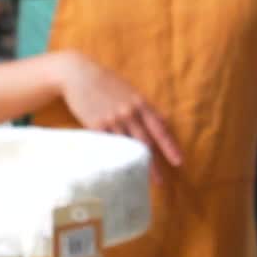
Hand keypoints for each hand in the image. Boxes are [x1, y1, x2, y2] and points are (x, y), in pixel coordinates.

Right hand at [57, 50, 181, 173]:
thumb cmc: (106, 82)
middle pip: (145, 143)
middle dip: (153, 164)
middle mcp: (129, 112)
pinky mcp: (95, 125)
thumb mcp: (130, 90)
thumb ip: (146, 107)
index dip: (170, 146)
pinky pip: (107, 146)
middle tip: (160, 182)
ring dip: (133, 164)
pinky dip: (113, 158)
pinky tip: (117, 170)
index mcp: (140, 103)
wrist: (78, 74)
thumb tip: (164, 120)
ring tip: (138, 179)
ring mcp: (112, 119)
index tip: (178, 161)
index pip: (159, 129)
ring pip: (126, 147)